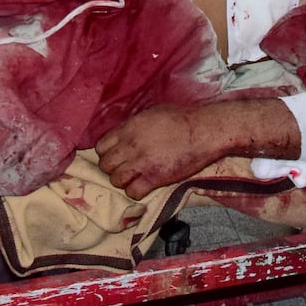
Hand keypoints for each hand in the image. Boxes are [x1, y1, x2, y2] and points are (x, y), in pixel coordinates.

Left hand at [96, 104, 232, 199]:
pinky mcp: (155, 178)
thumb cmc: (182, 119)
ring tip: (134, 178)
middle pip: (106, 165)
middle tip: (124, 168)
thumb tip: (123, 134)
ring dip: (123, 181)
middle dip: (113, 168)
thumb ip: (133, 125)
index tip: (116, 156)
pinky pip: (133, 192)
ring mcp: (142, 162)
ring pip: (116, 180)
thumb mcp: (152, 113)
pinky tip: (144, 186)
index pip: (101, 146)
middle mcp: (131, 145)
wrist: (204, 131)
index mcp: (129, 127)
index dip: (107, 153)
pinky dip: (136, 192)